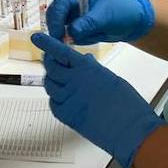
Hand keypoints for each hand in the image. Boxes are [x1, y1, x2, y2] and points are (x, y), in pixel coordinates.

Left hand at [33, 33, 163, 167]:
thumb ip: (94, 68)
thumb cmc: (127, 105)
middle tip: (51, 61)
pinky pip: (53, 104)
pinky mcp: (67, 116)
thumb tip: (85, 60)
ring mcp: (68, 100)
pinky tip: (62, 98)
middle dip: (50, 62)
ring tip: (59, 80)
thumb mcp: (111, 78)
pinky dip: (55, 99)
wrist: (130, 130)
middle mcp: (74, 82)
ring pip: (50, 86)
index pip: (61, 52)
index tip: (37, 37)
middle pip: (52, 68)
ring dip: (52, 80)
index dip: (47, 43)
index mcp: (87, 69)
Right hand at [45, 0, 154, 44]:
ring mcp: (75, 18)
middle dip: (57, 29)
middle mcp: (73, 5)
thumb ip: (89, 22)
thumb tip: (72, 31)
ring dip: (67, 36)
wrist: (133, 22)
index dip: (56, 18)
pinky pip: (70, 37)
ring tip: (84, 39)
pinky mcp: (78, 29)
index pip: (60, 4)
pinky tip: (90, 38)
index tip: (59, 32)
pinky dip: (76, 41)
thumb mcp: (106, 15)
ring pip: (60, 28)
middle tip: (62, 42)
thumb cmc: (122, 11)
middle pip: (55, 16)